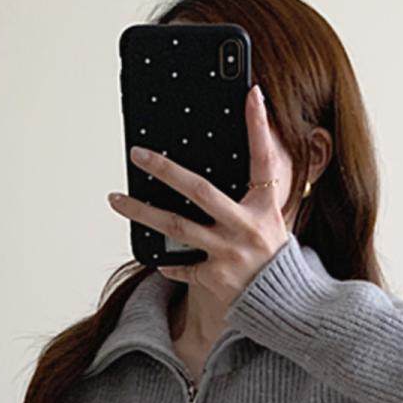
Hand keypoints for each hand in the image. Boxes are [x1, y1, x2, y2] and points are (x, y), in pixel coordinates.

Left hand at [107, 82, 288, 305]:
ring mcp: (229, 254)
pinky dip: (167, 262)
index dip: (260, 126)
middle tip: (137, 154)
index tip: (252, 94)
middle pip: (198, 190)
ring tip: (116, 200)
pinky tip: (154, 256)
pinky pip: (182, 266)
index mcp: (265, 208)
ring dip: (141, 211)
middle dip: (165, 169)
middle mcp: (246, 228)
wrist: (286, 307)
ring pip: (175, 226)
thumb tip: (227, 167)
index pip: (264, 160)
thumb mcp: (271, 222)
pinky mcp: (215, 279)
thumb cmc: (273, 258)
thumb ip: (252, 196)